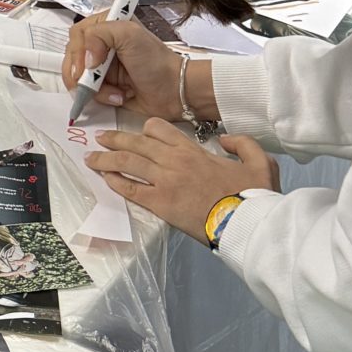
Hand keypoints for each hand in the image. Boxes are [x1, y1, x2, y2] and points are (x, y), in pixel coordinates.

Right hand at [60, 17, 211, 121]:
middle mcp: (101, 46)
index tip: (90, 65)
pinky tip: (119, 96)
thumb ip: (100, 34)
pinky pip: (88, 93)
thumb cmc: (156, 61)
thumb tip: (85, 60)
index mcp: (106, 27)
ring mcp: (101, 68)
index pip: (77, 35)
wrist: (174, 91)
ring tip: (116, 91)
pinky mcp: (104, 87)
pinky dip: (102, 97)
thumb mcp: (129, 35)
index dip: (78, 51)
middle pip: (72, 58)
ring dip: (94, 88)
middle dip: (83, 74)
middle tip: (94, 83)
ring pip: (78, 78)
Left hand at [85, 119, 276, 241]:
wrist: (246, 222)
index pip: (160, 129)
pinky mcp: (160, 205)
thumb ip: (242, 143)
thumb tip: (225, 137)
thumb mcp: (261, 161)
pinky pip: (131, 190)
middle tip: (99, 138)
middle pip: (136, 144)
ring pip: (127, 164)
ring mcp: (164, 182)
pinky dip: (116, 183)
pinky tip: (105, 179)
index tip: (138, 133)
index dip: (145, 129)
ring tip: (90, 157)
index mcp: (194, 150)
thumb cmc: (253, 194)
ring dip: (106, 159)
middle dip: (114, 139)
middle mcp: (174, 161)